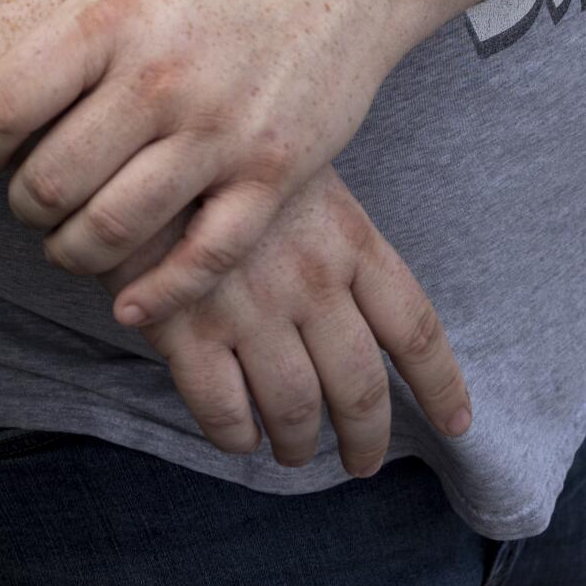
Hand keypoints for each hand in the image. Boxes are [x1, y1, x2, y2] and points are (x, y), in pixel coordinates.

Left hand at [0, 0, 417, 313]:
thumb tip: (0, 14)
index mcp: (109, 16)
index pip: (6, 104)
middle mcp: (158, 78)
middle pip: (51, 180)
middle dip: (23, 206)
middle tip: (26, 203)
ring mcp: (219, 131)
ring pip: (115, 229)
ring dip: (74, 252)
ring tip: (67, 244)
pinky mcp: (273, 173)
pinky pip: (204, 258)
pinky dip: (159, 292)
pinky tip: (130, 302)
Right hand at [105, 168, 471, 474]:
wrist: (130, 125)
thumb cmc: (217, 140)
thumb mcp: (297, 167)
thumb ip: (330, 235)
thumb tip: (357, 302)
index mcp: (347, 238)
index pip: (414, 328)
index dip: (439, 385)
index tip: (456, 423)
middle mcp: (309, 281)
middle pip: (360, 388)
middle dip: (366, 436)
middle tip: (361, 460)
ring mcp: (249, 307)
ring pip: (295, 410)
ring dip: (298, 444)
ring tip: (292, 451)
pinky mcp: (184, 326)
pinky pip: (224, 411)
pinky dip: (235, 435)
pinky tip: (237, 433)